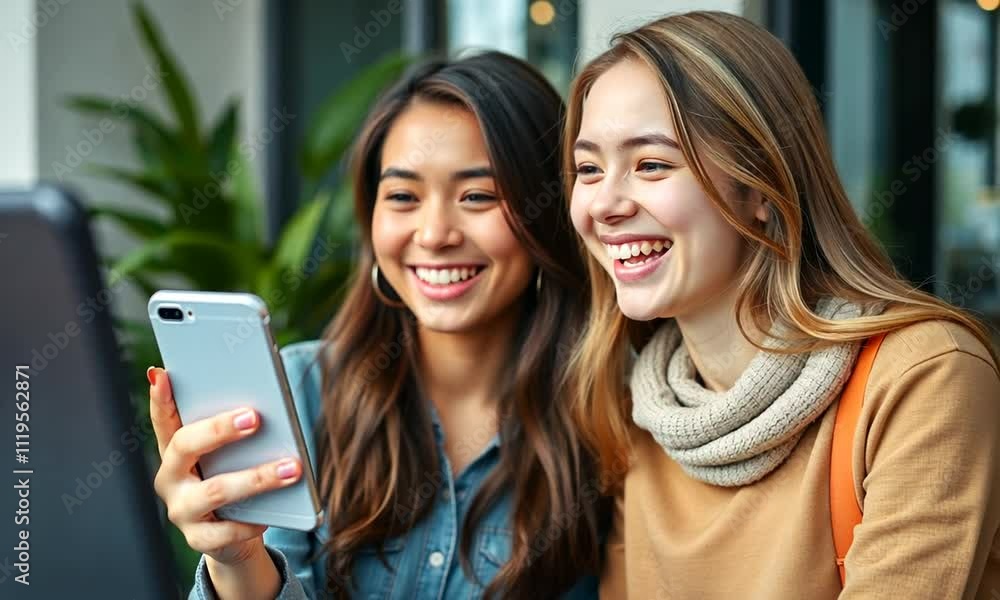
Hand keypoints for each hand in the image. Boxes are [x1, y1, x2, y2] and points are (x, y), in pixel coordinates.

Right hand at [147, 366, 302, 566]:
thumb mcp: (231, 454)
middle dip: (220, 430)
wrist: (232, 537)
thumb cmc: (235, 479)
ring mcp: (182, 509)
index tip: (164, 374)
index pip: (164, 419)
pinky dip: (254, 520)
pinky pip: (228, 530)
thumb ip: (235, 431)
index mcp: (176, 450)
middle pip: (186, 446)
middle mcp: (170, 477)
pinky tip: (274, 512)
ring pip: (217, 490)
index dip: (160, 398)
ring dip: (258, 477)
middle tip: (254, 417)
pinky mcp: (199, 539)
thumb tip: (260, 404)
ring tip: (291, 468)